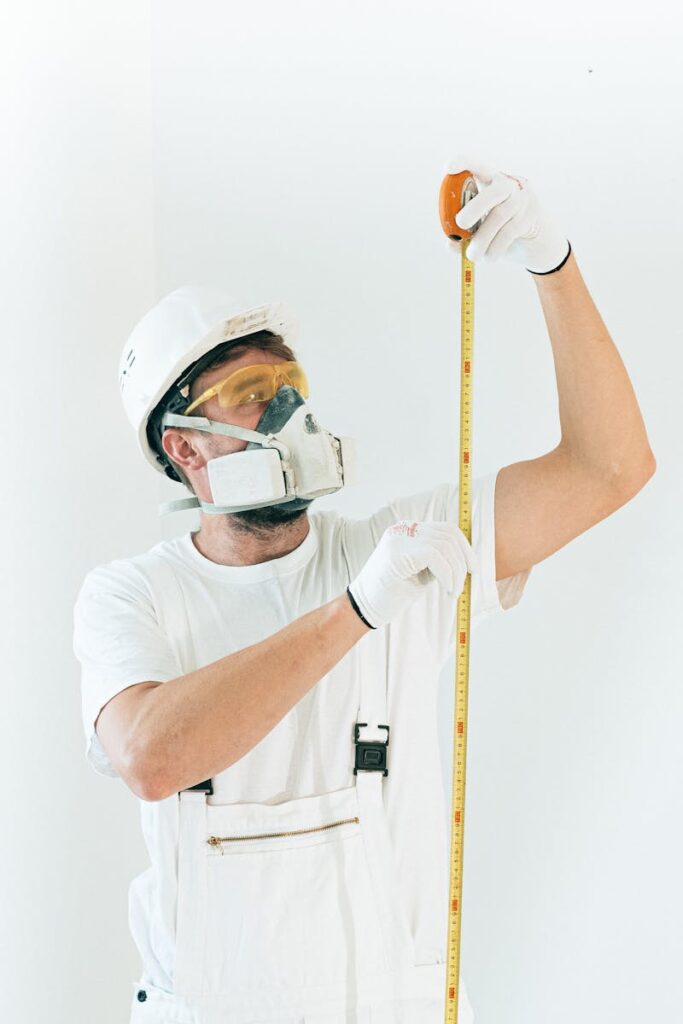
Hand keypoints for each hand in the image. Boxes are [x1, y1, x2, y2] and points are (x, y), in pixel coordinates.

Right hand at [348, 520, 477, 628]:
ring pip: (444, 545)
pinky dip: (447, 574)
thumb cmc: (392, 593)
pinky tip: (447, 590)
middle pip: (448, 534)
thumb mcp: (421, 571)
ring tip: (453, 592)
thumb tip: (467, 559)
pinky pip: (435, 555)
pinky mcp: (397, 552)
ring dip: (456, 572)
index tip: (472, 569)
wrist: (364, 608)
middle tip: (463, 584)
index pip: (446, 529)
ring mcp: (399, 538)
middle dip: (463, 560)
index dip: (465, 548)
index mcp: (408, 530)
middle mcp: (403, 529)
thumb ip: (438, 560)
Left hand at [444, 158, 569, 273]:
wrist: (536, 243)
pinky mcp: (531, 215)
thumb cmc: (502, 232)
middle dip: (475, 207)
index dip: (464, 164)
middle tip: (460, 223)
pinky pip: (510, 232)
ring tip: (473, 255)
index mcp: (490, 182)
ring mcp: (523, 198)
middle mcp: (509, 184)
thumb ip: (464, 236)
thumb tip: (450, 244)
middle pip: (494, 191)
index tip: (448, 167)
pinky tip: (489, 258)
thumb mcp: (482, 231)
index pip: (478, 167)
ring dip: (482, 239)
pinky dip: (495, 247)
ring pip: (500, 215)